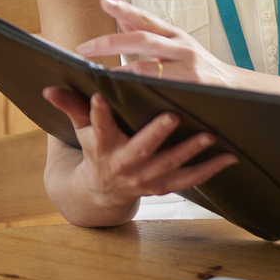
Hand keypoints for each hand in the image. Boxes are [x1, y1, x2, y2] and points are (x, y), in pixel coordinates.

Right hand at [42, 86, 236, 213]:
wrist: (101, 192)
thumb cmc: (96, 149)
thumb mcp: (81, 131)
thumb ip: (72, 108)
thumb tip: (49, 88)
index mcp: (103, 147)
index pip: (98, 128)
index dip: (97, 114)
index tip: (99, 96)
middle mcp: (125, 165)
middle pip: (140, 150)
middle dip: (155, 134)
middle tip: (172, 116)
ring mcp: (146, 179)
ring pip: (169, 166)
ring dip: (190, 152)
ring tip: (210, 135)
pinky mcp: (164, 186)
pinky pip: (190, 180)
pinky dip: (210, 169)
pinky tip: (230, 156)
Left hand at [78, 0, 240, 85]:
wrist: (234, 88)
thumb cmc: (200, 67)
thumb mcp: (177, 46)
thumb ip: (149, 34)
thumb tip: (122, 18)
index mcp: (175, 35)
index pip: (148, 19)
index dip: (126, 10)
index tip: (104, 3)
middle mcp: (181, 46)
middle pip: (143, 39)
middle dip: (111, 42)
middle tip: (84, 48)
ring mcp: (187, 66)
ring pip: (149, 66)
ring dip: (120, 70)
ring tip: (97, 73)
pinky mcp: (192, 85)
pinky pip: (160, 86)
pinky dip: (139, 87)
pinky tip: (124, 90)